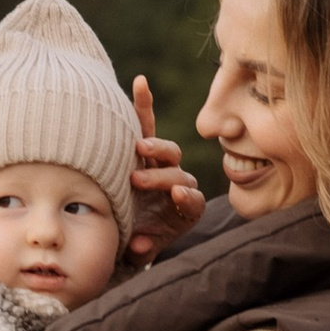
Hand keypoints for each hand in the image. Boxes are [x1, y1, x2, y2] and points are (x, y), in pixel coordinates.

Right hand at [124, 75, 206, 262]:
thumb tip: (139, 245)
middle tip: (139, 181)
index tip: (178, 194)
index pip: (194, 200)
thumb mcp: (143, 248)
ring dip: (154, 147)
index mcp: (185, 208)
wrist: (135, 230)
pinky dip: (143, 106)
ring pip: (166, 151)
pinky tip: (140, 82)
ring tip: (139, 149)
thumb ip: (144, 248)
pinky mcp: (145, 150)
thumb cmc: (141, 240)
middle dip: (161, 175)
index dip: (188, 196)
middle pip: (179, 172)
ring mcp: (163, 165)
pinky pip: (145, 125)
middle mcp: (178, 183)